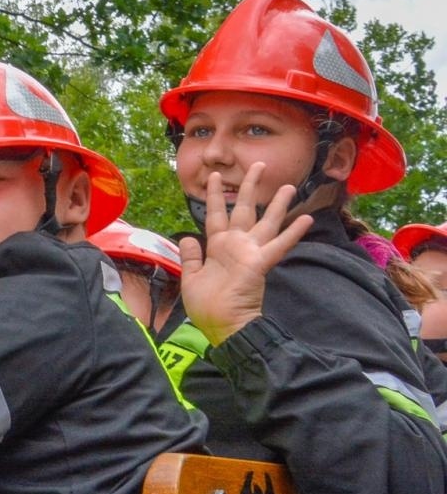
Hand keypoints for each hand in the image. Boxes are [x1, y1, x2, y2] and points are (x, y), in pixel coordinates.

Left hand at [179, 164, 311, 345]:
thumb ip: (190, 257)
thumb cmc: (208, 307)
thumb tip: (186, 236)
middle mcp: (236, 245)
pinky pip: (278, 245)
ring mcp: (250, 253)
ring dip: (277, 204)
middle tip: (257, 165)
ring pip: (265, 222)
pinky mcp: (259, 264)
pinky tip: (307, 219)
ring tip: (288, 186)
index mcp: (217, 247)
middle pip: (243, 210)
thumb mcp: (191, 278)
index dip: (215, 196)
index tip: (214, 176)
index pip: (215, 215)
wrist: (222, 327)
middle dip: (248, 187)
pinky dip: (292, 233)